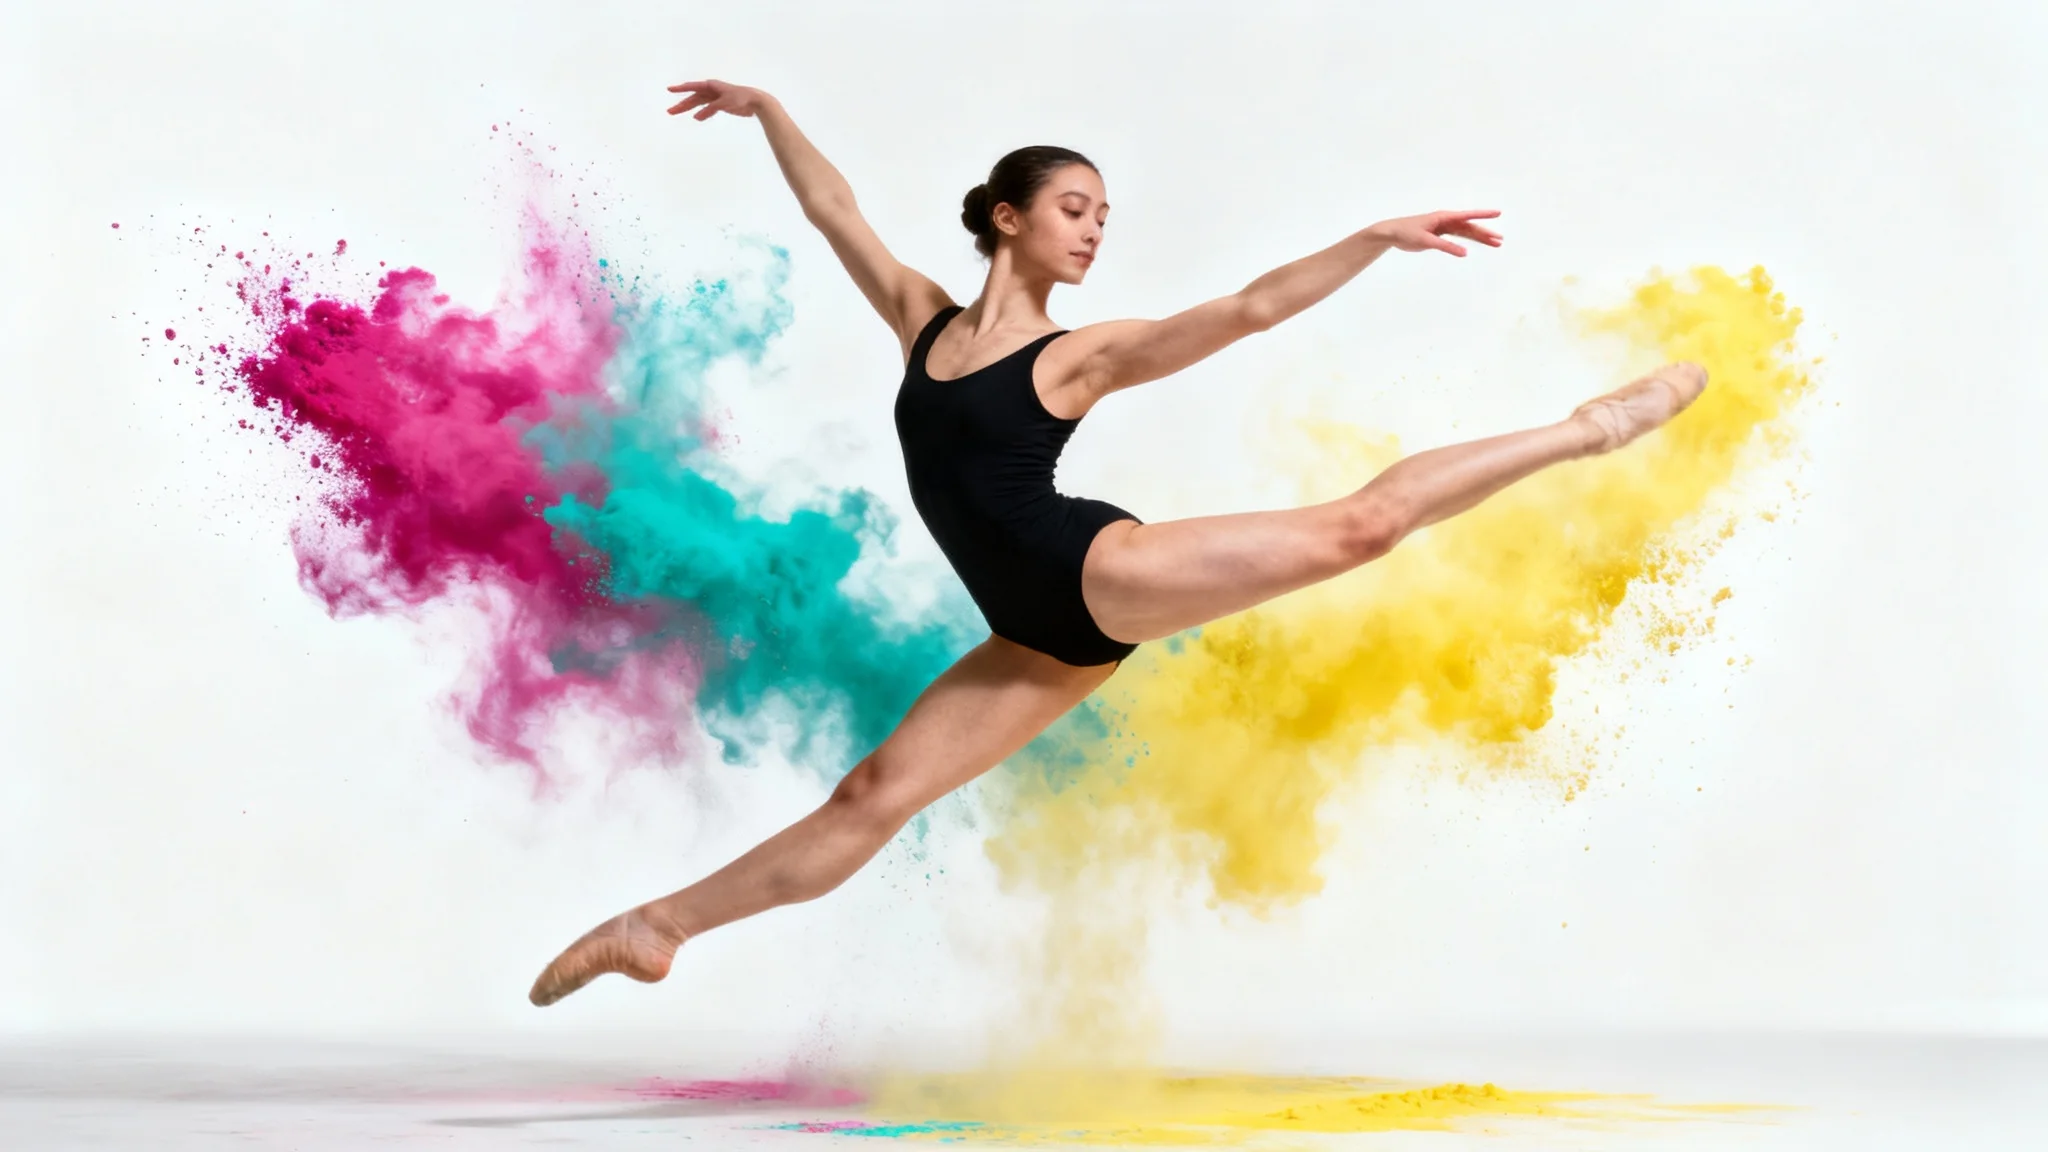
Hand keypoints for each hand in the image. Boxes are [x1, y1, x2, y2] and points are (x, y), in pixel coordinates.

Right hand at [665, 79, 770, 119]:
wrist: (756, 101)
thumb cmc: (741, 98)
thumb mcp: (723, 103)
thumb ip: (709, 109)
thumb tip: (696, 116)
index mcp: (711, 86)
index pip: (692, 87)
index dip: (681, 89)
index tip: (670, 89)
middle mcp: (712, 90)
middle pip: (693, 97)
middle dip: (681, 104)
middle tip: (670, 111)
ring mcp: (716, 98)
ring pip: (699, 103)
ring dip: (689, 108)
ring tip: (676, 113)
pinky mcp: (721, 104)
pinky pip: (708, 108)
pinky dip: (702, 113)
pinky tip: (697, 117)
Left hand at [1365, 210, 1502, 256]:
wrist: (1392, 234)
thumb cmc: (1407, 233)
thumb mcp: (1426, 241)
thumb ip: (1445, 246)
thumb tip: (1465, 253)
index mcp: (1444, 217)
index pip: (1467, 216)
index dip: (1483, 215)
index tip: (1497, 213)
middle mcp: (1446, 221)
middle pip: (1470, 227)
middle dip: (1485, 233)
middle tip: (1500, 240)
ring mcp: (1443, 228)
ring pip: (1466, 233)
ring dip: (1479, 238)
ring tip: (1495, 243)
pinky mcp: (1439, 235)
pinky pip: (1457, 238)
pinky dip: (1466, 242)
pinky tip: (1475, 246)